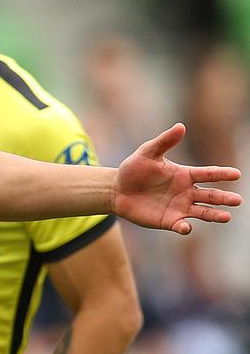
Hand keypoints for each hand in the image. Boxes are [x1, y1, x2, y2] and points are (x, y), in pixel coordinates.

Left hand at [114, 123, 240, 233]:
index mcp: (185, 175)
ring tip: (226, 217)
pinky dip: (185, 227)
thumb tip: (181, 126)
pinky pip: (180, 225)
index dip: (222, 174)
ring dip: (214, 214)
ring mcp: (179, 207)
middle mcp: (187, 192)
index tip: (236, 174)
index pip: (208, 173)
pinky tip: (187, 227)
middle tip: (237, 200)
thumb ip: (164, 141)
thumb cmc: (134, 169)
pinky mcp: (168, 220)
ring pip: (203, 212)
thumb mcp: (148, 153)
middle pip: (211, 195)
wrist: (116, 190)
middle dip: (224, 198)